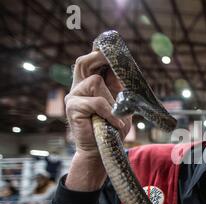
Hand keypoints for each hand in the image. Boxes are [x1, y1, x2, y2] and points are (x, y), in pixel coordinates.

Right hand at [64, 50, 131, 190]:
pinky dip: (108, 112)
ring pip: (95, 82)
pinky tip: (114, 123)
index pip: (89, 63)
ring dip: (111, 100)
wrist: (102, 151)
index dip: (97, 53)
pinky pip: (95, 102)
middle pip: (82, 63)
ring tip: (115, 117)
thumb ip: (120, 91)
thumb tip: (127, 72)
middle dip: (96, 57)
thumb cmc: (112, 130)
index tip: (108, 45)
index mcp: (89, 87)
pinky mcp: (73, 107)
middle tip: (108, 55)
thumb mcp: (121, 107)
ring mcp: (74, 97)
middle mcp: (78, 89)